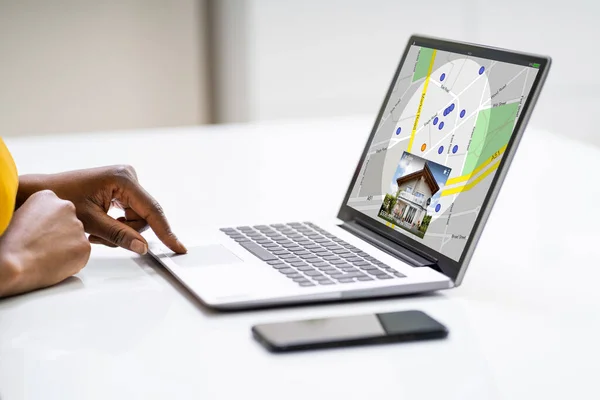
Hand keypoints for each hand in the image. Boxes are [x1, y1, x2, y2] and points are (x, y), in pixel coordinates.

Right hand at [0, 190, 90, 296]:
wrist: (12, 264)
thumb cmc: (10, 244)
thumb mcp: (20, 217)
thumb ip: (39, 216)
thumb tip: (47, 225)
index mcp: (47, 197)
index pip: (57, 210)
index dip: (48, 225)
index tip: (38, 233)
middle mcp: (67, 207)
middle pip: (69, 222)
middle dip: (60, 234)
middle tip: (43, 246)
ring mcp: (78, 226)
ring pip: (76, 238)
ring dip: (66, 247)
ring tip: (45, 255)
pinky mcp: (85, 245)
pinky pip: (81, 253)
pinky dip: (71, 260)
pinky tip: (54, 263)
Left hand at [16, 165, 186, 254]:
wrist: (43, 191)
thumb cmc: (61, 200)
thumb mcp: (91, 222)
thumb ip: (119, 235)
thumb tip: (142, 247)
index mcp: (123, 179)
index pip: (151, 211)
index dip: (166, 232)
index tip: (178, 247)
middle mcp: (128, 176)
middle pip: (144, 216)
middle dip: (126, 230)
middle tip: (99, 234)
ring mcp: (126, 180)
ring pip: (137, 217)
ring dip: (119, 228)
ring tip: (95, 228)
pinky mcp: (121, 186)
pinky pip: (130, 211)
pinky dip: (116, 222)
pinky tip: (99, 220)